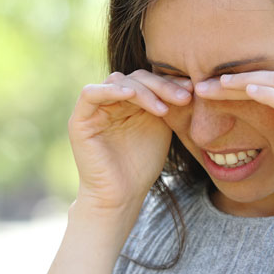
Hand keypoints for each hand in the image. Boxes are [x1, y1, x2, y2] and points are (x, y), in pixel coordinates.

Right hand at [68, 70, 192, 212]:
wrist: (122, 195)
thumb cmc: (142, 165)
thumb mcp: (162, 128)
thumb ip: (168, 104)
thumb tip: (190, 82)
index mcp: (130, 101)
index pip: (150, 80)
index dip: (170, 82)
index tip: (194, 89)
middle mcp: (112, 100)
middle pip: (136, 78)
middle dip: (162, 86)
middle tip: (184, 97)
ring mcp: (94, 108)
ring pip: (118, 81)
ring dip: (144, 91)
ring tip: (164, 108)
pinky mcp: (80, 119)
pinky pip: (90, 94)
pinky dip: (111, 90)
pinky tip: (132, 96)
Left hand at [194, 53, 273, 213]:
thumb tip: (263, 92)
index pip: (273, 75)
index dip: (242, 74)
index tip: (209, 82)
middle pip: (273, 75)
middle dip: (237, 78)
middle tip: (203, 84)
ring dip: (243, 82)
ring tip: (216, 85)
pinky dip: (268, 94)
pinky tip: (248, 92)